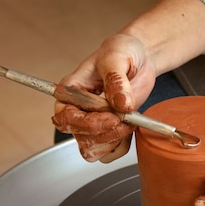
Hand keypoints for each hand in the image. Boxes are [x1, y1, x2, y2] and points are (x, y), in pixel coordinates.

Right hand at [52, 33, 156, 162]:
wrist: (139, 58)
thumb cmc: (121, 52)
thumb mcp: (116, 58)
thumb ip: (116, 80)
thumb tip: (121, 103)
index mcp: (71, 91)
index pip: (65, 117)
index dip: (86, 123)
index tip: (110, 117)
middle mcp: (79, 110)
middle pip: (81, 137)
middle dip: (105, 132)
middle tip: (124, 118)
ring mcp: (95, 123)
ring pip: (93, 150)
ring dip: (113, 141)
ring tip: (129, 121)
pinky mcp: (111, 131)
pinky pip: (111, 153)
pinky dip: (121, 146)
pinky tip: (130, 128)